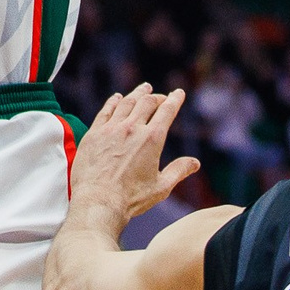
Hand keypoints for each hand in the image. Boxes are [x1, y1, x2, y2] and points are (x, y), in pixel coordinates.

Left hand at [72, 83, 199, 225]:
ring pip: (126, 103)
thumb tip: (195, 163)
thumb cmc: (131, 198)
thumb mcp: (161, 187)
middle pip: (147, 102)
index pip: (166, 111)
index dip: (174, 100)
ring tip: (143, 88)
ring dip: (137, 94)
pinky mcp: (94, 133)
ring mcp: (111, 129)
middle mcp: (132, 128)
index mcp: (152, 139)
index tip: (178, 93)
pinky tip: (117, 98)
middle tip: (160, 96)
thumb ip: (179, 171)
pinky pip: (106, 111)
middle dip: (156, 97)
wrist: (98, 202)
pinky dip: (113, 102)